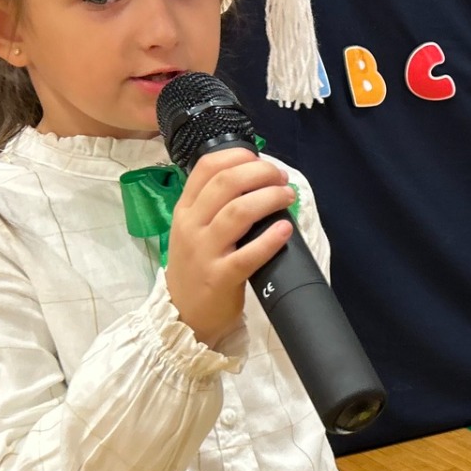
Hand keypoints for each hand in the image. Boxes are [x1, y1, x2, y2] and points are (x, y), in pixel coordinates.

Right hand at [164, 148, 297, 347]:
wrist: (182, 314)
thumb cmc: (196, 266)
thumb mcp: (193, 229)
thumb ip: (214, 204)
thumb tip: (256, 178)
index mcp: (185, 209)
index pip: (207, 167)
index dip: (239, 156)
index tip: (261, 160)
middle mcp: (191, 225)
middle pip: (226, 183)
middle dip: (261, 173)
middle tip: (282, 179)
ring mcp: (204, 251)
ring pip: (238, 212)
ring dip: (270, 198)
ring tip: (288, 197)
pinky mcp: (220, 277)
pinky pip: (248, 254)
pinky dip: (270, 239)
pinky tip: (285, 229)